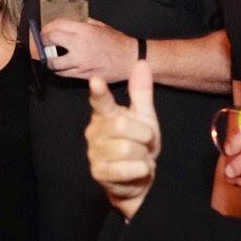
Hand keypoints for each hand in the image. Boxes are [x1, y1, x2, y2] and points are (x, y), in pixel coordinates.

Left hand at [42, 18, 134, 81]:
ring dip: (48, 59)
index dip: (46, 28)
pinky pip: (63, 73)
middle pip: (50, 41)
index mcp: (84, 31)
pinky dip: (59, 69)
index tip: (44, 31)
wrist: (131, 59)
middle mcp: (79, 46)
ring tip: (49, 56)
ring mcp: (80, 62)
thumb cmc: (117, 41)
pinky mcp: (82, 75)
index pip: (56, 27)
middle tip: (42, 43)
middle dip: (43, 42)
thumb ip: (81, 24)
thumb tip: (65, 25)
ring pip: (52, 62)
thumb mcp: (100, 26)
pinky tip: (60, 66)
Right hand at [86, 61, 159, 219]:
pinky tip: (137, 171)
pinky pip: (127, 169)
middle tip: (145, 143)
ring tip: (140, 158)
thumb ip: (141, 92)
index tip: (96, 81)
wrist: (138, 178)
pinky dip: (140, 170)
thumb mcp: (144, 117)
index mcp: (105, 115)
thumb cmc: (139, 143)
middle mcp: (95, 131)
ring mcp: (94, 152)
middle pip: (122, 125)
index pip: (101, 101)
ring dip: (143, 156)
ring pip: (127, 148)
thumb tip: (141, 63)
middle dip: (144, 136)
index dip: (99, 92)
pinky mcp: (99, 173)